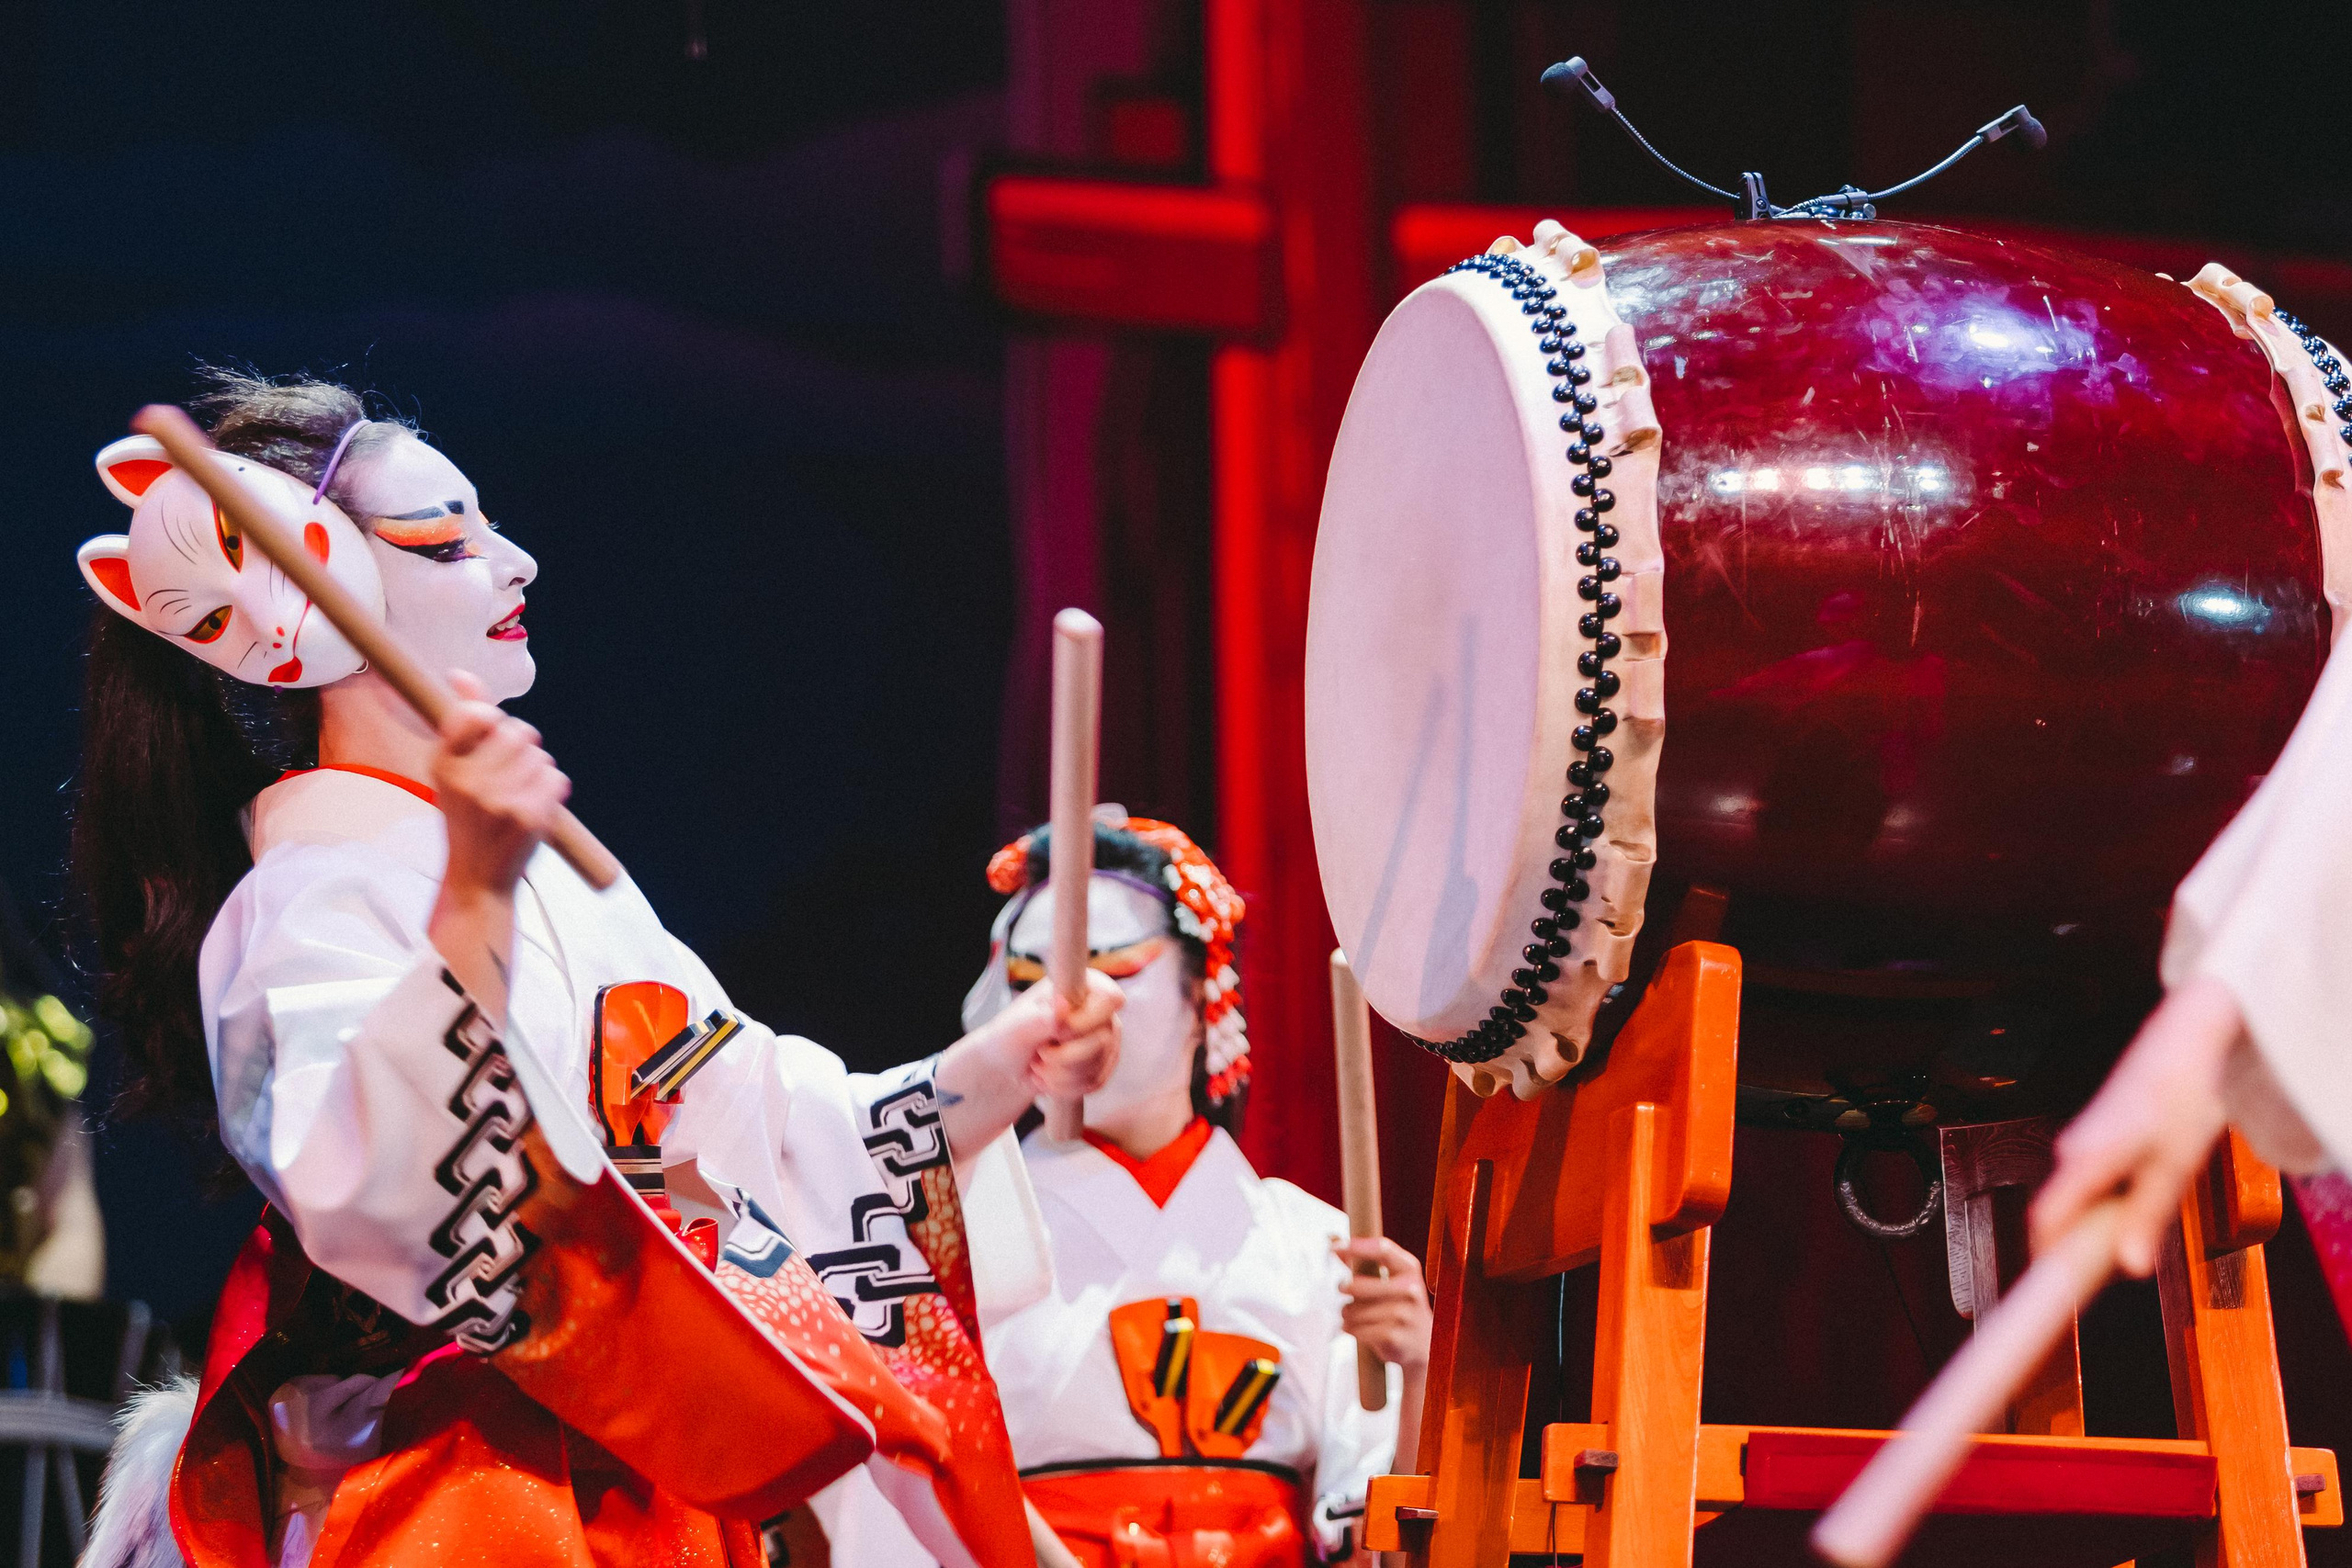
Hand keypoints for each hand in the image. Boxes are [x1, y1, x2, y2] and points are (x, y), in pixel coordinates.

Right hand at [431, 671, 570, 900]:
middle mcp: (467, 782)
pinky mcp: (528, 817)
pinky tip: (533, 806)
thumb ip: (462, 720)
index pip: (475, 714)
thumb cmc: (467, 816)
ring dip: (537, 769)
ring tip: (518, 793)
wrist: (477, 877)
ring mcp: (498, 800)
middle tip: (508, 772)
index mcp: (442, 765)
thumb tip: (460, 673)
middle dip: (521, 746)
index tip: (489, 734)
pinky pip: (557, 778)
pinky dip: (552, 789)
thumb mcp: (452, 770)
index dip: (490, 719)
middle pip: (518, 730)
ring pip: (540, 755)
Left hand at [987, 969, 1123, 1100]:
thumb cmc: (1012, 1037)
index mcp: (1083, 985)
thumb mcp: (1018, 1026)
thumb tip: (1063, 1005)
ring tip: (1039, 1065)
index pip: (1110, 999)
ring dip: (1059, 1074)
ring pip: (1096, 1065)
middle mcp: (1102, 1010)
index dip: (1083, 1023)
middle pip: (1102, 1040)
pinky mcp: (1105, 1064)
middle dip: (1062, 1057)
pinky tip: (1049, 1078)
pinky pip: (1095, 1082)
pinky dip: (1065, 1087)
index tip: (1055, 1033)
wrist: (1011, 1065)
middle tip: (1039, 1052)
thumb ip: (1042, 1017)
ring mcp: (1108, 1037)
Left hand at [1333, 1236, 1432, 1370]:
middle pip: (1358, 1285)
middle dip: (1343, 1287)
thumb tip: (1333, 1241)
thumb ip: (1365, 1262)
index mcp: (1410, 1270)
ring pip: (1353, 1310)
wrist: (1423, 1345)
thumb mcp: (1393, 1281)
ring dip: (1346, 1313)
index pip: (1382, 1249)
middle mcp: (1410, 1290)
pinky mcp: (1393, 1336)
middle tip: (1342, 1288)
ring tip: (1353, 1315)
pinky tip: (1357, 1329)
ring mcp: (1403, 1315)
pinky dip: (1350, 1328)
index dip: (1356, 1246)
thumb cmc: (1400, 1307)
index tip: (1334, 1248)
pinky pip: (1356, 1328)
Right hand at [2030, 975, 2239, 1276]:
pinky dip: (2095, 1204)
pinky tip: (2129, 1201)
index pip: (2047, 1219)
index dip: (2044, 1258)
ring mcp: (2076, 1142)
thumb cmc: (2180, 1099)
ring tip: (2125, 1237)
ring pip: (2069, 1197)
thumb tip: (2128, 1268)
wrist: (2180, 1042)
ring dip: (2088, 1224)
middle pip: (2054, 1213)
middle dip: (2070, 1247)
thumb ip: (2148, 1216)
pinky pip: (2080, 1182)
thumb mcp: (2176, 1165)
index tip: (2050, 1290)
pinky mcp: (2087, 1137)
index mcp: (2088, 1158)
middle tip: (2099, 1276)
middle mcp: (2070, 1150)